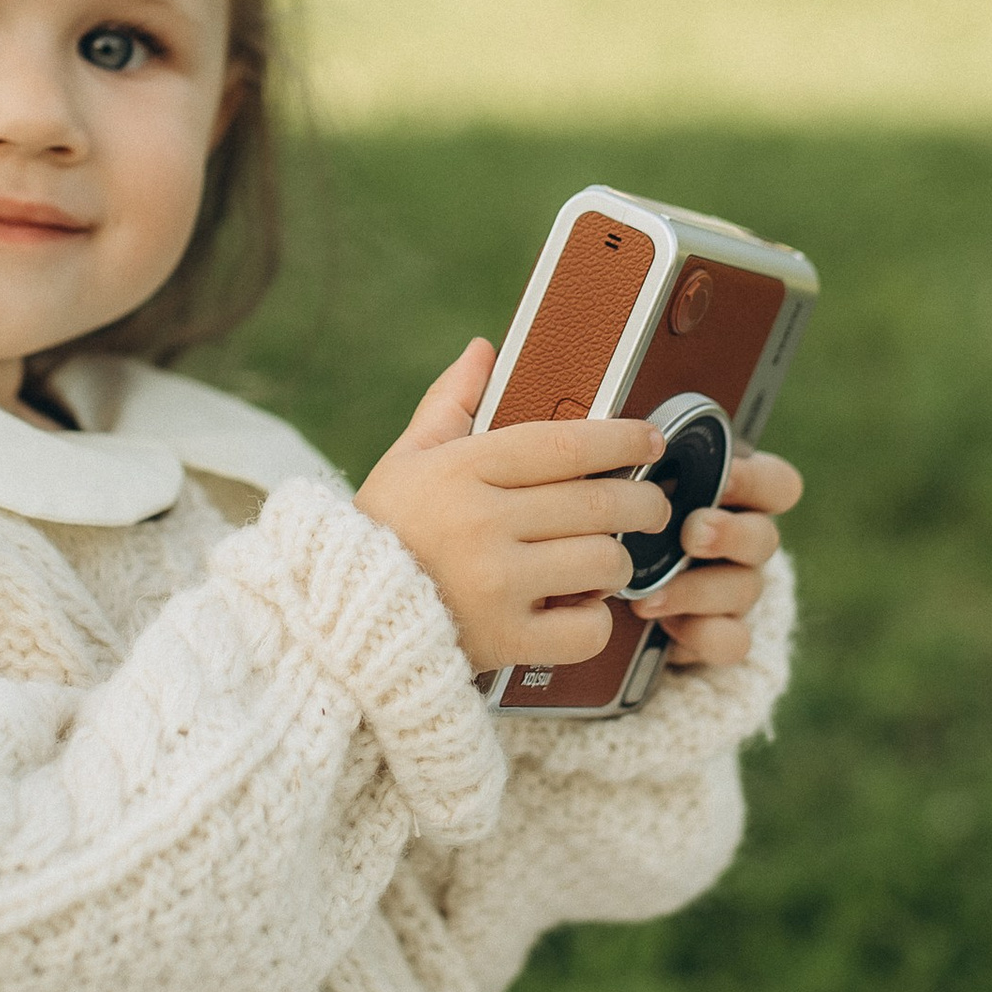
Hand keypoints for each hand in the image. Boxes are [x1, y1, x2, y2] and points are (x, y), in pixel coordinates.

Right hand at [357, 341, 672, 673]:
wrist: (339, 620)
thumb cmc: (382, 532)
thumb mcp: (406, 460)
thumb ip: (450, 404)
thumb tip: (483, 350)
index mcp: (461, 471)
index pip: (567, 445)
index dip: (622, 439)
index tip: (652, 439)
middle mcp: (482, 524)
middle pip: (600, 503)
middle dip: (644, 501)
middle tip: (652, 504)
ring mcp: (495, 586)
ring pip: (604, 561)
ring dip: (616, 561)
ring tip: (603, 560)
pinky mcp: (505, 641)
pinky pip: (588, 629)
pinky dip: (595, 621)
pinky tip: (578, 609)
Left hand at [647, 444, 800, 670]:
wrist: (629, 600)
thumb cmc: (636, 524)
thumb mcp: (642, 493)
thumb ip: (646, 475)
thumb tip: (621, 456)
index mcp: (737, 498)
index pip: (777, 484)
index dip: (756, 480)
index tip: (723, 477)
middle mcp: (748, 543)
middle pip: (764, 538)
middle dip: (730, 535)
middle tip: (692, 535)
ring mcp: (741, 591)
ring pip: (745, 589)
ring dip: (697, 591)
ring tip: (647, 597)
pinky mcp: (726, 635)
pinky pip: (733, 640)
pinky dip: (700, 634)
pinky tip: (664, 627)